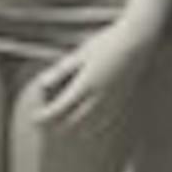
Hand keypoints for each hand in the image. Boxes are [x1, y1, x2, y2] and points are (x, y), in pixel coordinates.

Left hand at [33, 21, 152, 127]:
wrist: (137, 42)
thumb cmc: (107, 43)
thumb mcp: (80, 53)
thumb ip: (62, 70)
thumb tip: (42, 84)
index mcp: (85, 85)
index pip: (59, 110)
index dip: (45, 117)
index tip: (35, 118)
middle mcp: (98, 98)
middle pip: (72, 123)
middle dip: (56, 126)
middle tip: (45, 123)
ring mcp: (111, 102)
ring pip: (89, 127)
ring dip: (73, 129)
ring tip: (63, 125)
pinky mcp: (121, 102)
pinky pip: (104, 123)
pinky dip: (92, 128)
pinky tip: (87, 125)